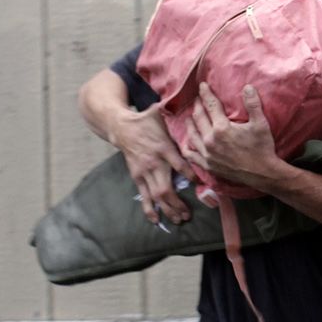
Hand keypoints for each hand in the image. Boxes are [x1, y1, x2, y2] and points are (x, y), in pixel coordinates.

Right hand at [112, 103, 192, 224]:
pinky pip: (143, 195)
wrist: (121, 127)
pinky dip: (149, 209)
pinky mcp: (137, 176)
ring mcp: (144, 172)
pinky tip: (156, 220)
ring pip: (156, 195)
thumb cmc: (146, 120)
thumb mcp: (161, 114)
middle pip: (166, 188)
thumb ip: (177, 113)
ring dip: (168, 210)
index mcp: (163, 147)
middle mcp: (153, 162)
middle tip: (189, 214)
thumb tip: (194, 101)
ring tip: (179, 220)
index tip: (200, 183)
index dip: (189, 174)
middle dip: (178, 203)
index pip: (178, 164)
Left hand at [183, 82, 290, 191]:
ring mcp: (207, 154)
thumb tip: (247, 87)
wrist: (263, 174)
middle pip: (198, 118)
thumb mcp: (260, 124)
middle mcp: (210, 140)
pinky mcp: (208, 165)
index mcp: (222, 128)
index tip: (202, 85)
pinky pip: (192, 155)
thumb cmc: (263, 148)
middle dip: (197, 106)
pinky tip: (187, 143)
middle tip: (197, 99)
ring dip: (190, 124)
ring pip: (192, 135)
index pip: (210, 105)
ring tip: (189, 118)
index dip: (206, 94)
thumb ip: (253, 104)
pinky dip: (187, 147)